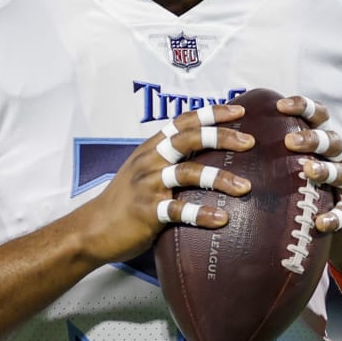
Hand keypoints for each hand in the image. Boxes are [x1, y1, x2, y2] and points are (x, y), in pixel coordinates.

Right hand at [74, 104, 254, 265]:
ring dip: (219, 179)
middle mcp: (150, 161)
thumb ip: (169, 160)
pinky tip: (222, 219)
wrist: (92, 229)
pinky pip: (178, 210)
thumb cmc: (124, 201)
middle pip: (189, 139)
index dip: (211, 114)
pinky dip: (202, 214)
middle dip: (221, 137)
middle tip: (249, 142)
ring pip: (188, 173)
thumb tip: (207, 156)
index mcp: (151, 148)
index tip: (239, 111)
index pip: (184, 122)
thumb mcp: (143, 171)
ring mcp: (148, 185)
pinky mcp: (147, 211)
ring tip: (245, 188)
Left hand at [276, 95, 341, 274]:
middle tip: (289, 140)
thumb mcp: (295, 167)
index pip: (320, 118)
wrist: (340, 227)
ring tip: (308, 171)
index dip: (304, 108)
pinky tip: (320, 223)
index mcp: (326, 144)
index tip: (280, 106)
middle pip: (333, 141)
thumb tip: (231, 135)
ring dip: (326, 171)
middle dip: (313, 139)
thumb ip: (273, 151)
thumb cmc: (308, 189)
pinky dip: (335, 217)